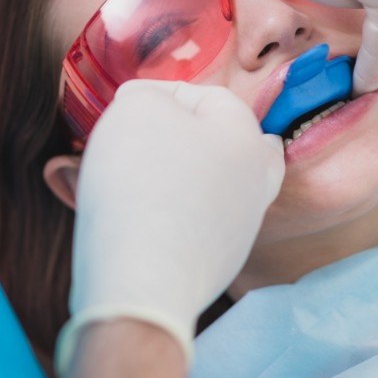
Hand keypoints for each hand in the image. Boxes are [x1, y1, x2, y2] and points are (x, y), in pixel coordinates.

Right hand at [56, 80, 283, 373]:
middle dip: (181, 136)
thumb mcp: (137, 109)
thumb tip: (149, 107)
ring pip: (208, 185)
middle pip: (224, 143)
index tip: (122, 108)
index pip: (207, 96)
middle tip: (145, 140)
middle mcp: (255, 182)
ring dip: (170, 175)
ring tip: (123, 179)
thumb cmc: (142, 183)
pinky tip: (133, 217)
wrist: (142, 283)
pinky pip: (191, 224)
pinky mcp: (217, 264)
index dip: (159, 94)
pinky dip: (166, 214)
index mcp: (247, 138)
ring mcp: (240, 228)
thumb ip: (146, 95)